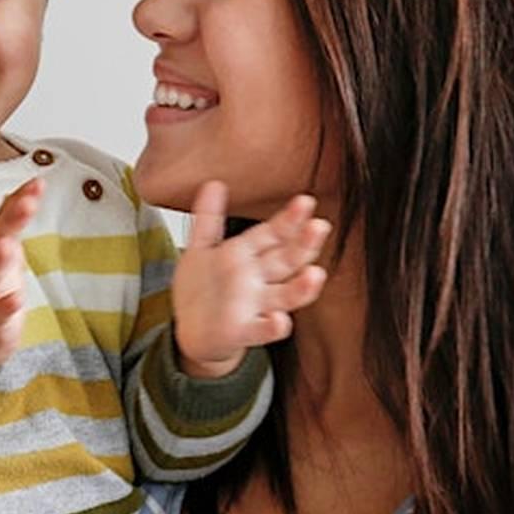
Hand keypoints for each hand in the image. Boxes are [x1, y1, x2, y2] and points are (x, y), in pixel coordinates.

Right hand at [0, 177, 43, 366]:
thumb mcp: (2, 251)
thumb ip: (10, 221)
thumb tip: (29, 185)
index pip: (6, 219)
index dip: (19, 200)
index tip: (38, 182)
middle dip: (11, 220)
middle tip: (25, 204)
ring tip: (6, 247)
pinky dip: (5, 308)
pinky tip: (14, 300)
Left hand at [172, 181, 330, 377]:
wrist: (193, 331)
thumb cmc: (204, 290)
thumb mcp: (201, 249)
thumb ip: (208, 218)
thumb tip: (213, 181)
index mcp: (249, 256)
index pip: (274, 234)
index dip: (289, 219)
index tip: (305, 201)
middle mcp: (259, 280)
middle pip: (286, 261)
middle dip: (304, 245)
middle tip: (320, 227)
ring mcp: (254, 306)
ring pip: (285, 295)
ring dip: (302, 286)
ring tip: (315, 274)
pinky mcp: (243, 331)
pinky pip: (261, 330)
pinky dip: (272, 326)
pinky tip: (280, 320)